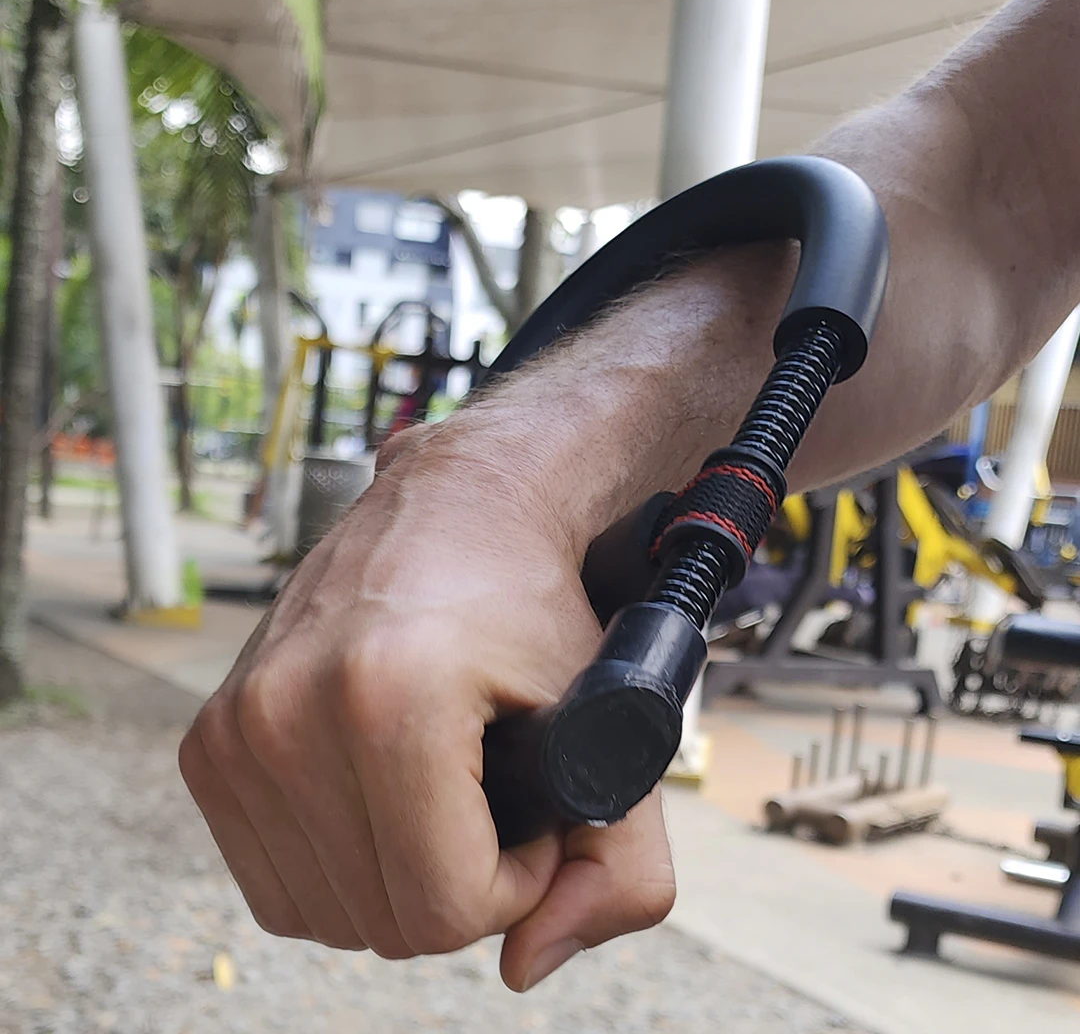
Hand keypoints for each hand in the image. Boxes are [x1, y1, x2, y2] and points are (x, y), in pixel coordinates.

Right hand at [179, 423, 675, 989]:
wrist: (456, 511)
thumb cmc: (534, 609)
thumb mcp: (614, 722)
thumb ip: (623, 871)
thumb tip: (525, 968)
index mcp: (389, 697)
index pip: (444, 908)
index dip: (515, 882)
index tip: (533, 810)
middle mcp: (287, 710)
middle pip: (382, 920)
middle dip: (459, 880)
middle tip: (489, 792)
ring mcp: (235, 726)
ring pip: (326, 912)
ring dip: (398, 875)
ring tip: (439, 787)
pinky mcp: (210, 740)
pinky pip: (277, 881)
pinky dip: (342, 863)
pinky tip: (382, 795)